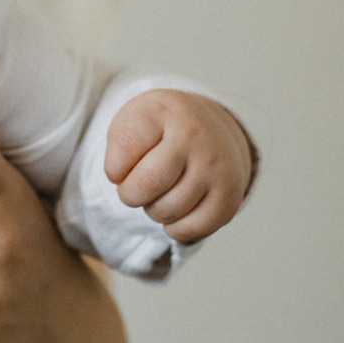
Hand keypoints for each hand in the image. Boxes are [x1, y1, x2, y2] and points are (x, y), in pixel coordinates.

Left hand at [104, 89, 252, 243]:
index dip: (114, 168)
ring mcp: (216, 167)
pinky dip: (175, 229)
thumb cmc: (159, 129)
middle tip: (138, 185)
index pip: (124, 151)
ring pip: (166, 211)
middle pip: (145, 186)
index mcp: (164, 112)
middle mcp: (195, 136)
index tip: (123, 163)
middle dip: (130, 194)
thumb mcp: (132, 120)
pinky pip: (192, 230)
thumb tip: (128, 188)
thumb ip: (119, 149)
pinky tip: (177, 210)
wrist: (209, 126)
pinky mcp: (230, 196)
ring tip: (161, 191)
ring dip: (153, 210)